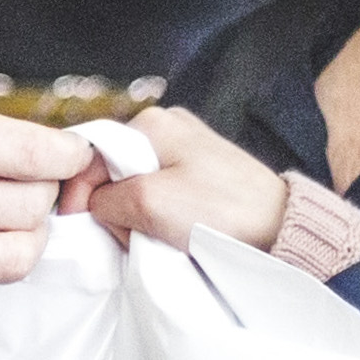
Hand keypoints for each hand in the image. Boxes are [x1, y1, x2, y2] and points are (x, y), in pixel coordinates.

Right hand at [79, 106, 295, 260]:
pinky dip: (156, 216)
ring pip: (133, 186)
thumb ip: (104, 199)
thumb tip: (94, 205)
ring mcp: (185, 149)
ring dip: (134, 216)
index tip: (81, 228)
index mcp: (150, 122)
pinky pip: (159, 194)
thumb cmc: (220, 212)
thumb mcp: (149, 203)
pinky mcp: (200, 174)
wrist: (280, 230)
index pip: (90, 155)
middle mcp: (166, 126)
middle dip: (111, 207)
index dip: (78, 194)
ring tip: (154, 236)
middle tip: (130, 235)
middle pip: (111, 170)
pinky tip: (168, 232)